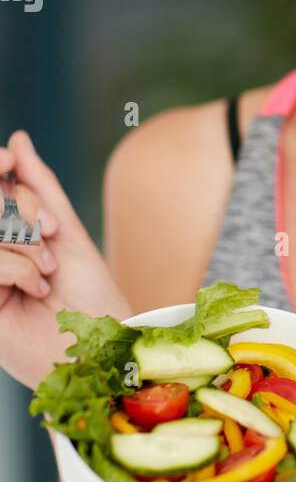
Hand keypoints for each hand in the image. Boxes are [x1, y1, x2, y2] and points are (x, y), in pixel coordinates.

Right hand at [0, 131, 133, 390]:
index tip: (7, 161)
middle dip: (21, 210)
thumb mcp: (66, 230)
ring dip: (23, 246)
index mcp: (7, 230)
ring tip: (46, 272)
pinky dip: (14, 269)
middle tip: (49, 233)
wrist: (99, 344)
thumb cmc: (90, 293)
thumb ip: (38, 186)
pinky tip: (34, 289)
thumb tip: (18, 138)